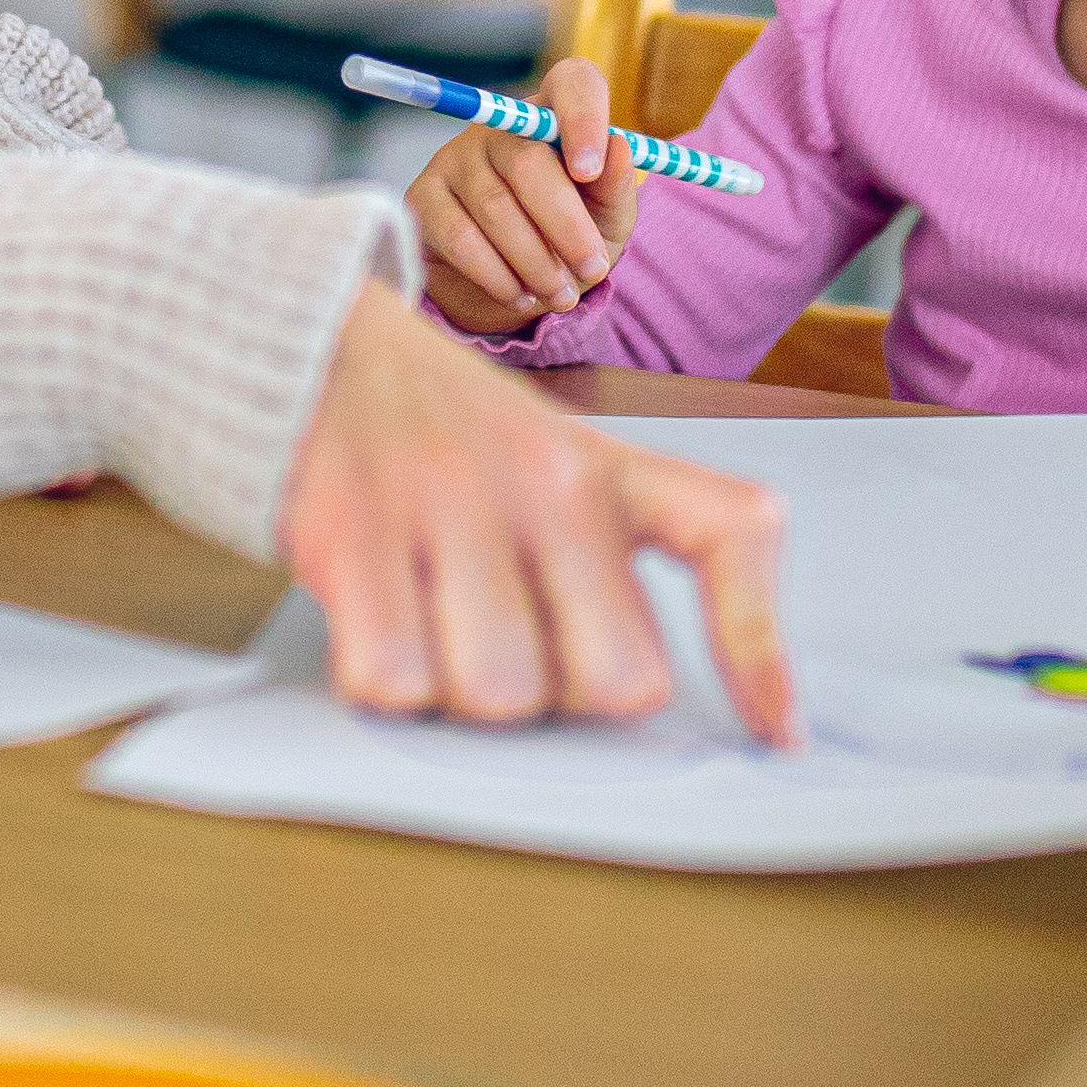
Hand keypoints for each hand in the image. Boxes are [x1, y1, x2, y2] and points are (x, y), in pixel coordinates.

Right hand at [277, 285, 796, 741]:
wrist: (309, 349)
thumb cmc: (445, 438)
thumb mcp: (559, 460)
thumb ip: (616, 561)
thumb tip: (658, 699)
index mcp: (607, 468)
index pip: (733, 534)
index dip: (761, 648)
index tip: (777, 736)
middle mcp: (544, 478)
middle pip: (614, 683)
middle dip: (562, 691)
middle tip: (511, 636)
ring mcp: (448, 500)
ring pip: (502, 695)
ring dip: (462, 691)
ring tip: (435, 620)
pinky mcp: (350, 533)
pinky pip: (394, 682)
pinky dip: (382, 680)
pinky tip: (376, 618)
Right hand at [404, 57, 642, 333]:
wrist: (515, 281)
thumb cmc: (567, 236)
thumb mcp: (606, 218)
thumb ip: (616, 186)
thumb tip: (618, 148)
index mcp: (553, 115)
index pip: (572, 83)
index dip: (582, 118)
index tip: (590, 171)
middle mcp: (498, 125)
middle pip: (528, 162)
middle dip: (567, 226)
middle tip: (592, 269)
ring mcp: (454, 158)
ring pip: (496, 209)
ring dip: (536, 262)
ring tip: (562, 294)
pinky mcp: (423, 199)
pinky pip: (460, 238)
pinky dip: (497, 275)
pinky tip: (520, 294)